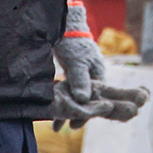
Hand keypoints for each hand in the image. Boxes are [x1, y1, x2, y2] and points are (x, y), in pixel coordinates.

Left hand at [51, 0, 151, 127]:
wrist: (63, 26)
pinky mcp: (71, 74)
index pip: (96, 100)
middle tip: (64, 126)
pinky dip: (63, 100)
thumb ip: (80, 81)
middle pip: (86, 101)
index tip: (75, 125)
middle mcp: (92, 77)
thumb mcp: (77, 62)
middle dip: (76, 114)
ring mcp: (81, 75)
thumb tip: (84, 101)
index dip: (86, 113)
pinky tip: (54, 110)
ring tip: (55, 124)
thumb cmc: (73, 43)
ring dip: (68, 109)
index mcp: (99, 74)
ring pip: (76, 97)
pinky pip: (69, 91)